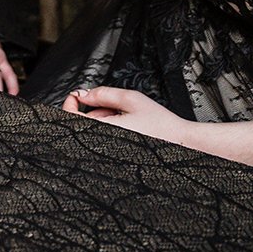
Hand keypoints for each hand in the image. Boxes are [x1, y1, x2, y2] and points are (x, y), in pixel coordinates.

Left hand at [61, 86, 190, 146]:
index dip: (69, 103)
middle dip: (93, 110)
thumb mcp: (132, 100)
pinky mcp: (115, 157)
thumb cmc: (161, 126)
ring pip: (92, 131)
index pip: (70, 119)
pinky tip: (125, 128)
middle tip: (112, 107)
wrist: (183, 145)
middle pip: (82, 124)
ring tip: (125, 118)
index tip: (77, 96)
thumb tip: (83, 94)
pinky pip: (102, 140)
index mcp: (104, 132)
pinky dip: (108, 130)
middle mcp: (102, 146)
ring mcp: (107, 154)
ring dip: (102, 120)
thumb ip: (103, 94)